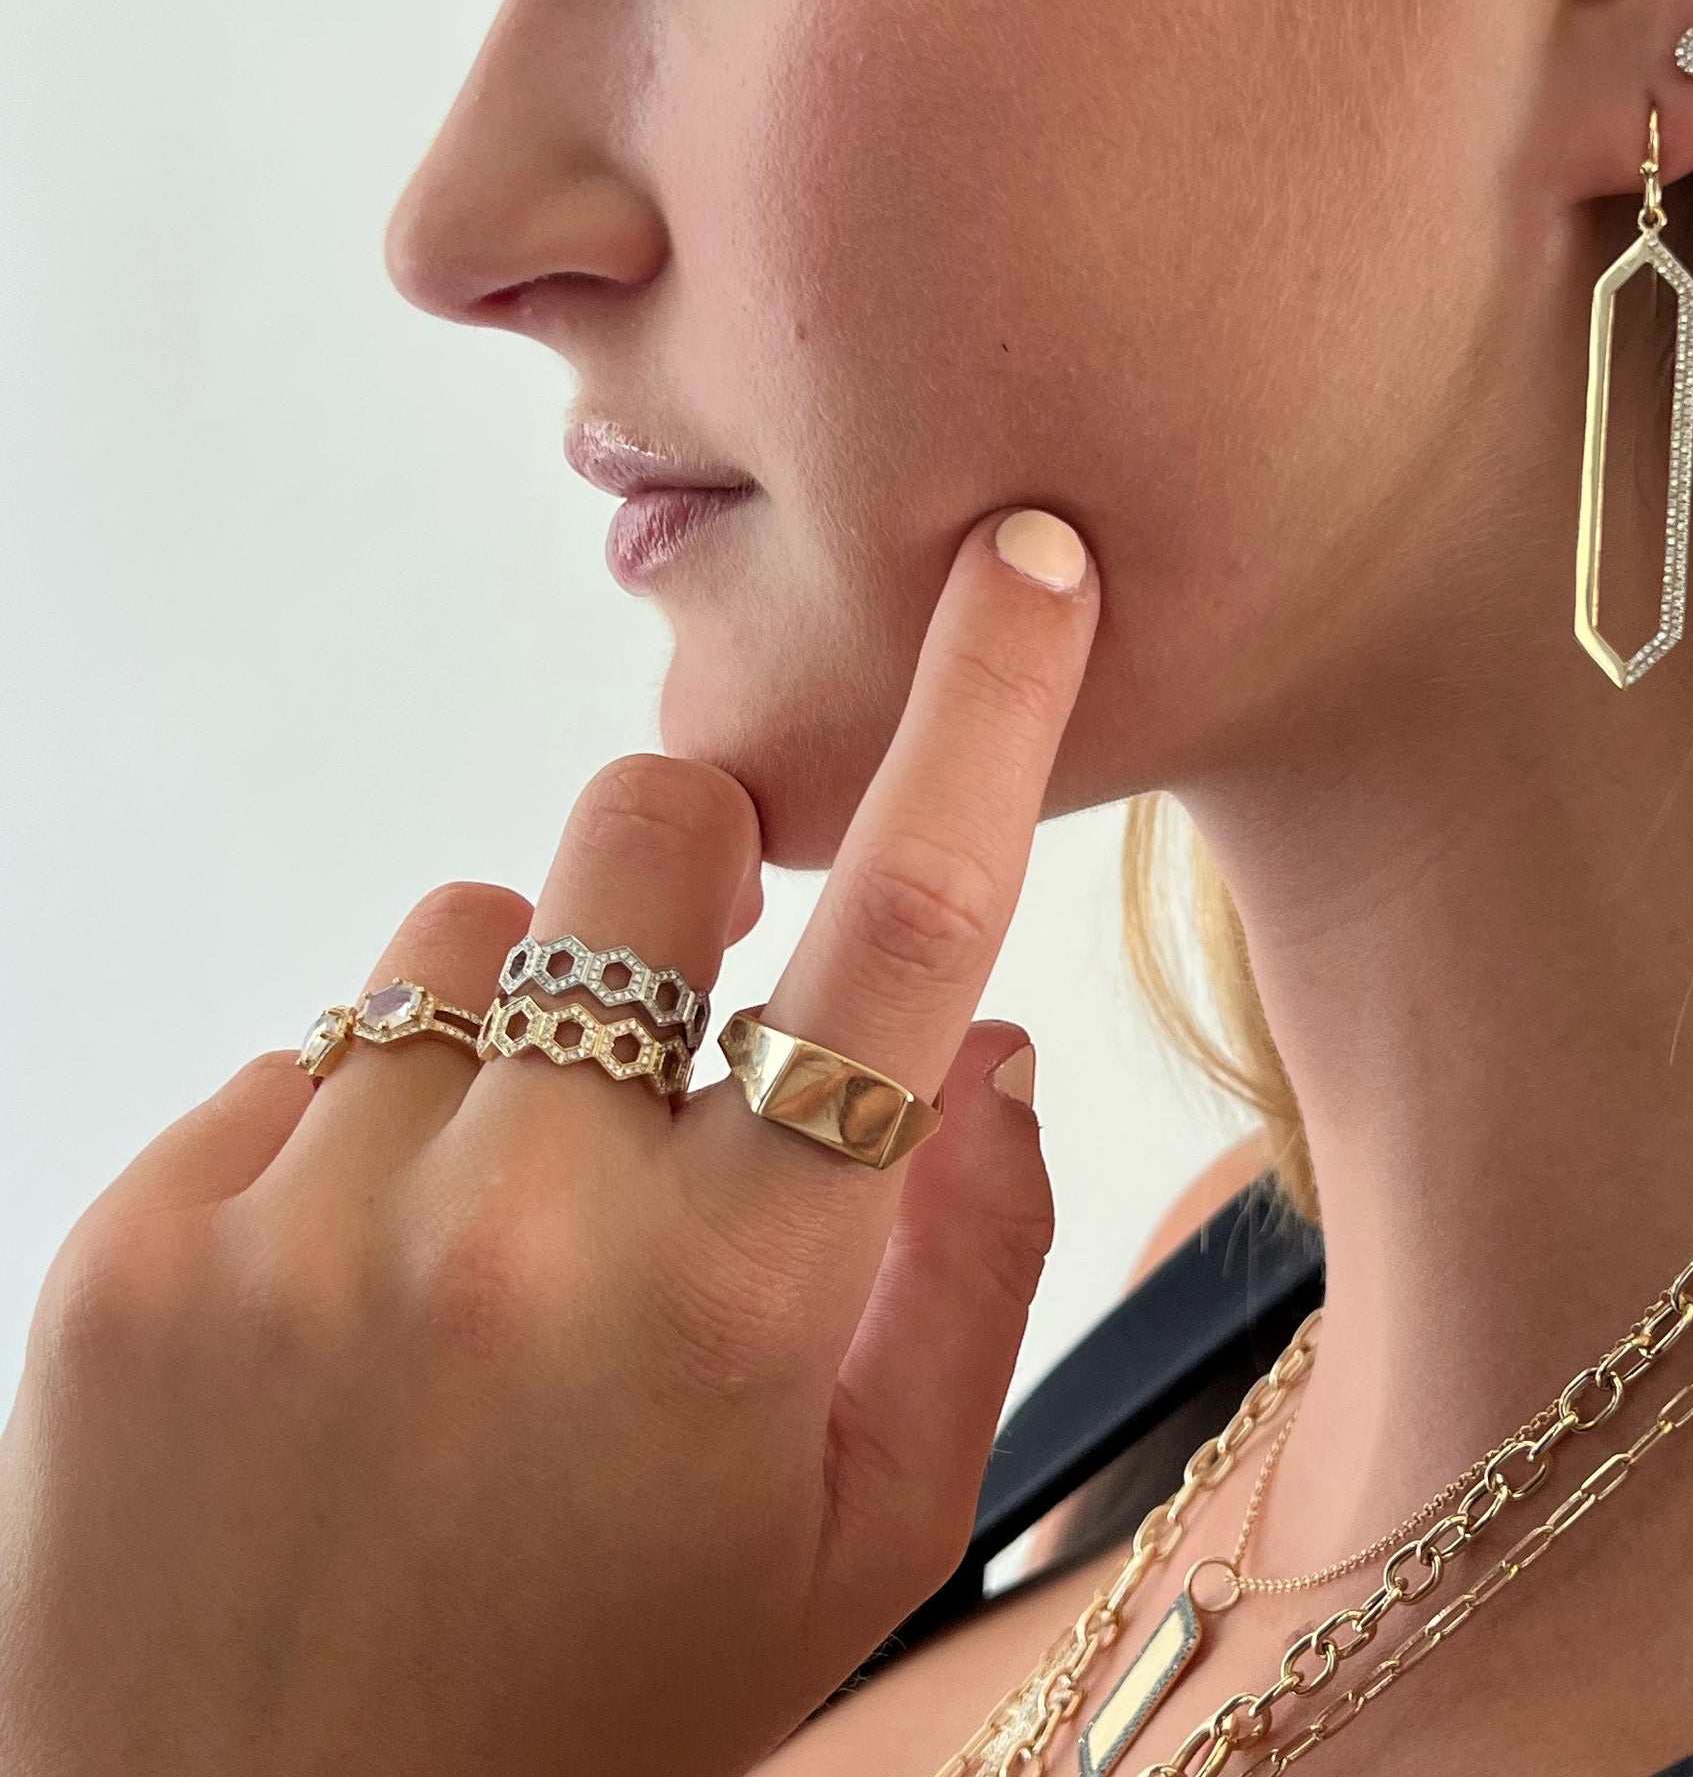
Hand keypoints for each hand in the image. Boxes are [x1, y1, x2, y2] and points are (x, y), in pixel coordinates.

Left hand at [0, 507, 1099, 1776]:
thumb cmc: (604, 1705)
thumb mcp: (864, 1528)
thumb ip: (970, 1266)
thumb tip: (991, 1047)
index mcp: (736, 1303)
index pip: (907, 936)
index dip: (987, 715)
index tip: (1017, 562)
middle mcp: (518, 1229)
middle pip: (642, 824)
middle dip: (694, 879)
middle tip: (679, 1038)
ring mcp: (307, 1221)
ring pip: (464, 929)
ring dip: (521, 1029)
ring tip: (498, 1221)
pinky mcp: (142, 1232)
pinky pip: (305, 1045)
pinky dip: (366, 1130)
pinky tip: (363, 1297)